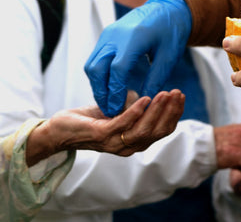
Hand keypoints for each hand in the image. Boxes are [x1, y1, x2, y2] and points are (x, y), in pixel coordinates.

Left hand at [26, 90, 184, 165]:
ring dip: (157, 111)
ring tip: (165, 94)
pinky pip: (123, 124)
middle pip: (157, 132)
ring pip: (143, 130)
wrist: (60, 130)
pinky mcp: (102, 136)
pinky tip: (145, 98)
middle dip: (170, 112)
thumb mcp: (117, 112)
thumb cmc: (89, 121)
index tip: (180, 96)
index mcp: (135, 142)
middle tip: (177, 93)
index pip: (162, 131)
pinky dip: (136, 111)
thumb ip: (134, 109)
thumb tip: (150, 95)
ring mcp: (115, 143)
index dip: (174, 115)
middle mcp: (128, 147)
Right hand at [84, 0, 191, 116]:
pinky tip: (109, 89)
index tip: (119, 110)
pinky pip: (95, 59)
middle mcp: (115, 36)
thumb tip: (145, 103)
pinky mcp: (106, 36)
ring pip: (92, 65)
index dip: (116, 92)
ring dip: (97, 86)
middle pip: (97, 68)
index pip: (117, 70)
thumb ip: (155, 79)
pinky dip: (99, 76)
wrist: (166, 8)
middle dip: (101, 93)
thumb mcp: (169, 57)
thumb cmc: (171, 32)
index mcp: (133, 39)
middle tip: (110, 112)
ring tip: (109, 103)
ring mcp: (107, 35)